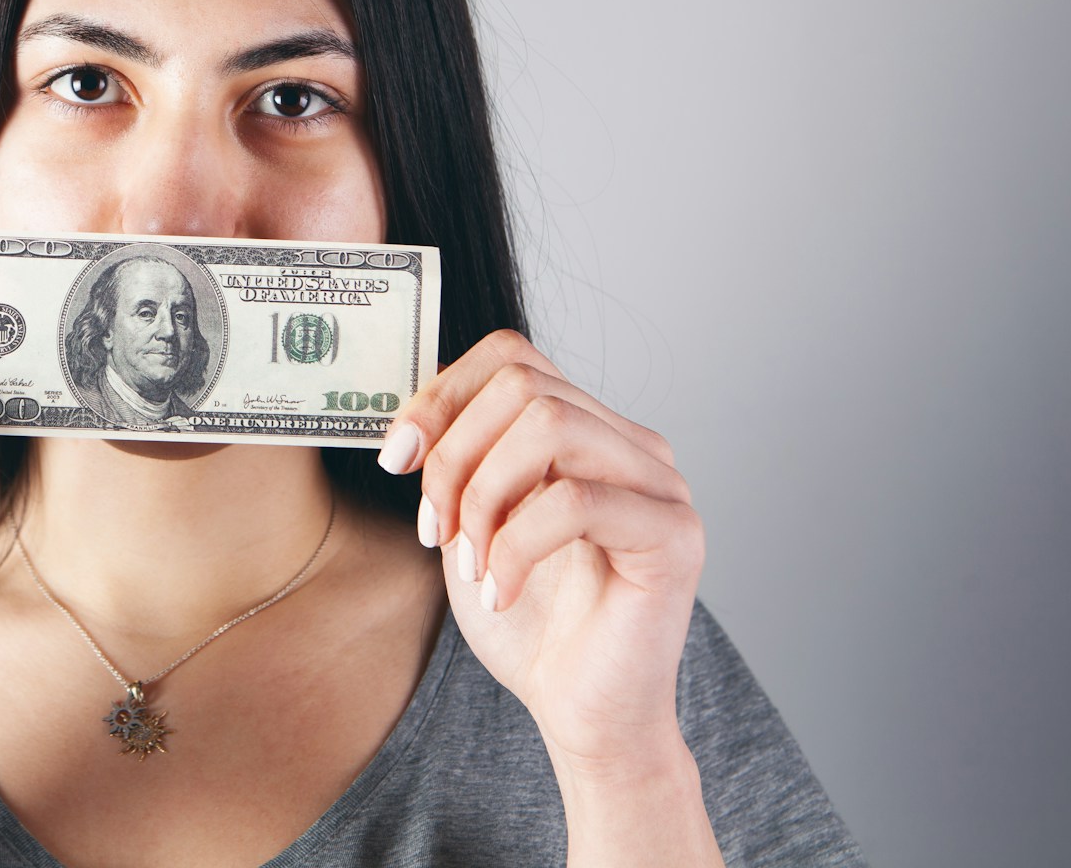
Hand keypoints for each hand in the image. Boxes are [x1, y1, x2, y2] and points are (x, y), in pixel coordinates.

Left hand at [380, 329, 704, 777]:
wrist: (582, 714)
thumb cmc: (529, 623)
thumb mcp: (469, 522)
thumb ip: (454, 459)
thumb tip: (406, 416)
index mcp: (586, 428)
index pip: (511, 356)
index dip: (441, 395)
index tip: (396, 459)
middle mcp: (631, 443)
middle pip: (524, 385)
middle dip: (454, 455)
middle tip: (433, 530)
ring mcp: (661, 484)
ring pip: (550, 426)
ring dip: (483, 496)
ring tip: (471, 561)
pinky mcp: (675, 535)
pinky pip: (575, 500)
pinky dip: (516, 547)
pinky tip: (501, 593)